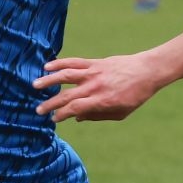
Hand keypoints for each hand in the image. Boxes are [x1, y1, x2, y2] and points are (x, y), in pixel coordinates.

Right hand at [33, 54, 161, 122]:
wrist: (147, 71)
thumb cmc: (135, 95)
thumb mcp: (120, 113)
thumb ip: (97, 116)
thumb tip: (76, 118)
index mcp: (102, 101)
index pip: (75, 109)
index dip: (61, 115)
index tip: (53, 119)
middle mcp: (95, 87)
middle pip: (67, 95)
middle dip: (51, 104)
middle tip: (38, 110)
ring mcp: (94, 73)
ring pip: (66, 76)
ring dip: (49, 81)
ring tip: (35, 85)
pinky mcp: (95, 63)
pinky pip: (74, 62)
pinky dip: (60, 63)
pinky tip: (47, 66)